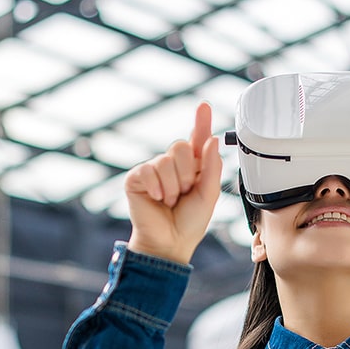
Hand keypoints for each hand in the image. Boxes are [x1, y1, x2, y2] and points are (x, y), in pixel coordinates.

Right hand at [125, 102, 222, 264]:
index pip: (197, 139)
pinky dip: (157, 187)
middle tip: (184, 193)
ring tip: (169, 201)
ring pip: (166, 161)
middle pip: (180, 146)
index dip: (200, 122)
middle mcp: (172, 164)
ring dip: (172, 186)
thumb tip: (212, 139)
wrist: (170, 242)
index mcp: (193, 167)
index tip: (203, 105)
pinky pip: (149, 170)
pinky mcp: (137, 177)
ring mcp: (153, 170)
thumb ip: (211, 167)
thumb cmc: (189, 222)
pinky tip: (157, 200)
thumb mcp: (208, 195)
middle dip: (187, 173)